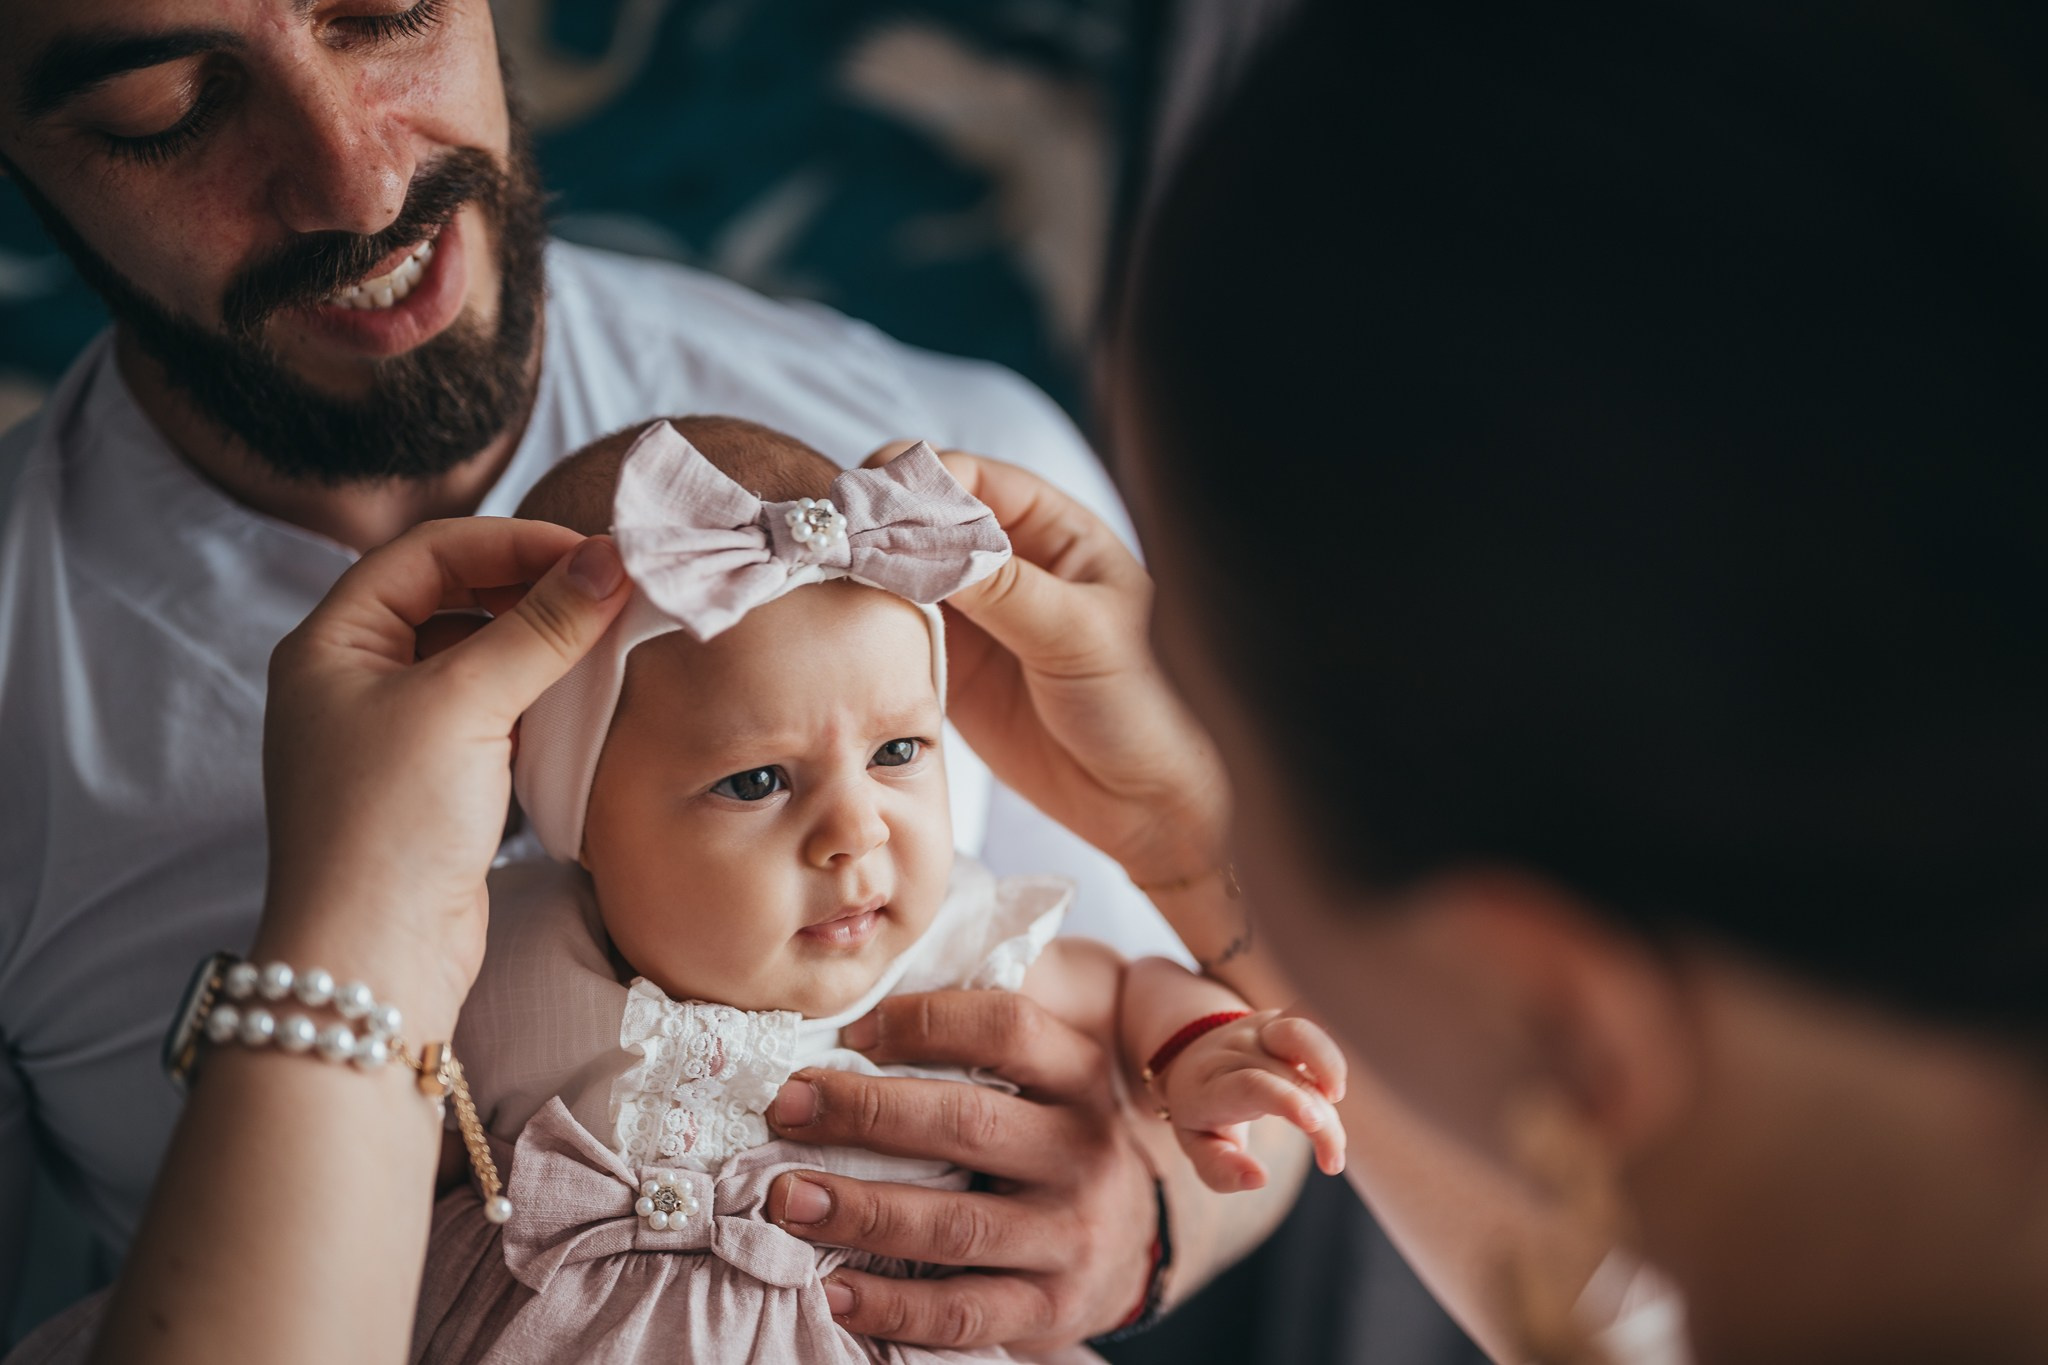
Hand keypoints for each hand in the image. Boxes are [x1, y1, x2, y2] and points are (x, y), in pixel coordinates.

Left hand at [258, 519, 628, 1034]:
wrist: (374, 960)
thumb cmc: (390, 824)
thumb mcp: (465, 705)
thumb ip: (539, 627)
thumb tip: (610, 560)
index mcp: (331, 643)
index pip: (426, 552)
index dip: (510, 540)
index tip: (590, 551)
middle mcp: (353, 679)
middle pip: (451, 596)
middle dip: (529, 586)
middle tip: (609, 587)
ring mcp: (392, 732)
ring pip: (474, 654)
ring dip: (536, 639)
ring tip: (603, 634)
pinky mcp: (432, 782)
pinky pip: (489, 709)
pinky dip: (534, 693)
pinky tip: (578, 696)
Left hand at [763, 990, 1156, 1351]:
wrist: (1127, 1247)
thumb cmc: (1049, 1143)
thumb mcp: (1043, 1082)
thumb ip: (976, 1043)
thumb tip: (858, 1008)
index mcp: (1078, 1076)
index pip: (1007, 1027)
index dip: (925, 1022)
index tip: (851, 1032)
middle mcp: (1084, 1151)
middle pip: (967, 1123)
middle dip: (865, 1113)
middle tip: (786, 1107)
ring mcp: (1072, 1235)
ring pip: (956, 1223)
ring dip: (861, 1210)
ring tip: (788, 1199)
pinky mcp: (1051, 1308)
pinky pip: (961, 1312)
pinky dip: (891, 1306)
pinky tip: (832, 1290)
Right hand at [863, 444, 1229, 889]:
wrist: (1147, 803)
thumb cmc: (1143, 706)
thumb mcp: (1080, 637)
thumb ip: (1008, 588)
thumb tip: (929, 542)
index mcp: (1056, 531)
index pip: (972, 479)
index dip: (916, 482)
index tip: (867, 500)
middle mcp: (1010, 561)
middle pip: (926, 517)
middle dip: (877, 521)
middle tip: (828, 539)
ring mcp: (977, 615)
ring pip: (901, 571)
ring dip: (862, 570)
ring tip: (818, 577)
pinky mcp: (952, 666)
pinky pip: (896, 631)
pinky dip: (865, 624)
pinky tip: (834, 624)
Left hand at [1157, 1011, 1347, 1191]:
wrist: (1190, 1060)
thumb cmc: (1200, 1114)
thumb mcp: (1196, 1146)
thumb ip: (1220, 1169)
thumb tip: (1259, 1178)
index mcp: (1211, 1085)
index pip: (1251, 1085)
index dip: (1285, 1099)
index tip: (1314, 1124)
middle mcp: (1236, 1050)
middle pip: (1288, 1076)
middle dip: (1321, 1119)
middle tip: (1332, 1160)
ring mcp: (1259, 1029)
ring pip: (1300, 1029)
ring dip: (1329, 1065)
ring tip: (1336, 1100)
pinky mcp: (1281, 1019)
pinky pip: (1312, 1017)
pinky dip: (1330, 1044)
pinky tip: (1336, 1078)